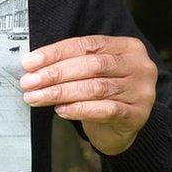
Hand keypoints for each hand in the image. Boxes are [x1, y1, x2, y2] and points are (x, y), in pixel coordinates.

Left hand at [20, 35, 156, 154]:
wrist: (122, 126)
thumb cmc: (102, 91)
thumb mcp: (92, 71)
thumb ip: (71, 62)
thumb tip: (32, 65)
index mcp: (127, 46)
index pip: (86, 45)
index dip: (56, 53)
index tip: (30, 63)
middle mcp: (139, 66)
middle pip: (91, 65)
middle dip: (55, 73)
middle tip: (29, 82)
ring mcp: (141, 91)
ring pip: (95, 88)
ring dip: (60, 92)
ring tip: (37, 97)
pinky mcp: (138, 115)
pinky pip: (105, 110)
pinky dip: (79, 109)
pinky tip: (60, 110)